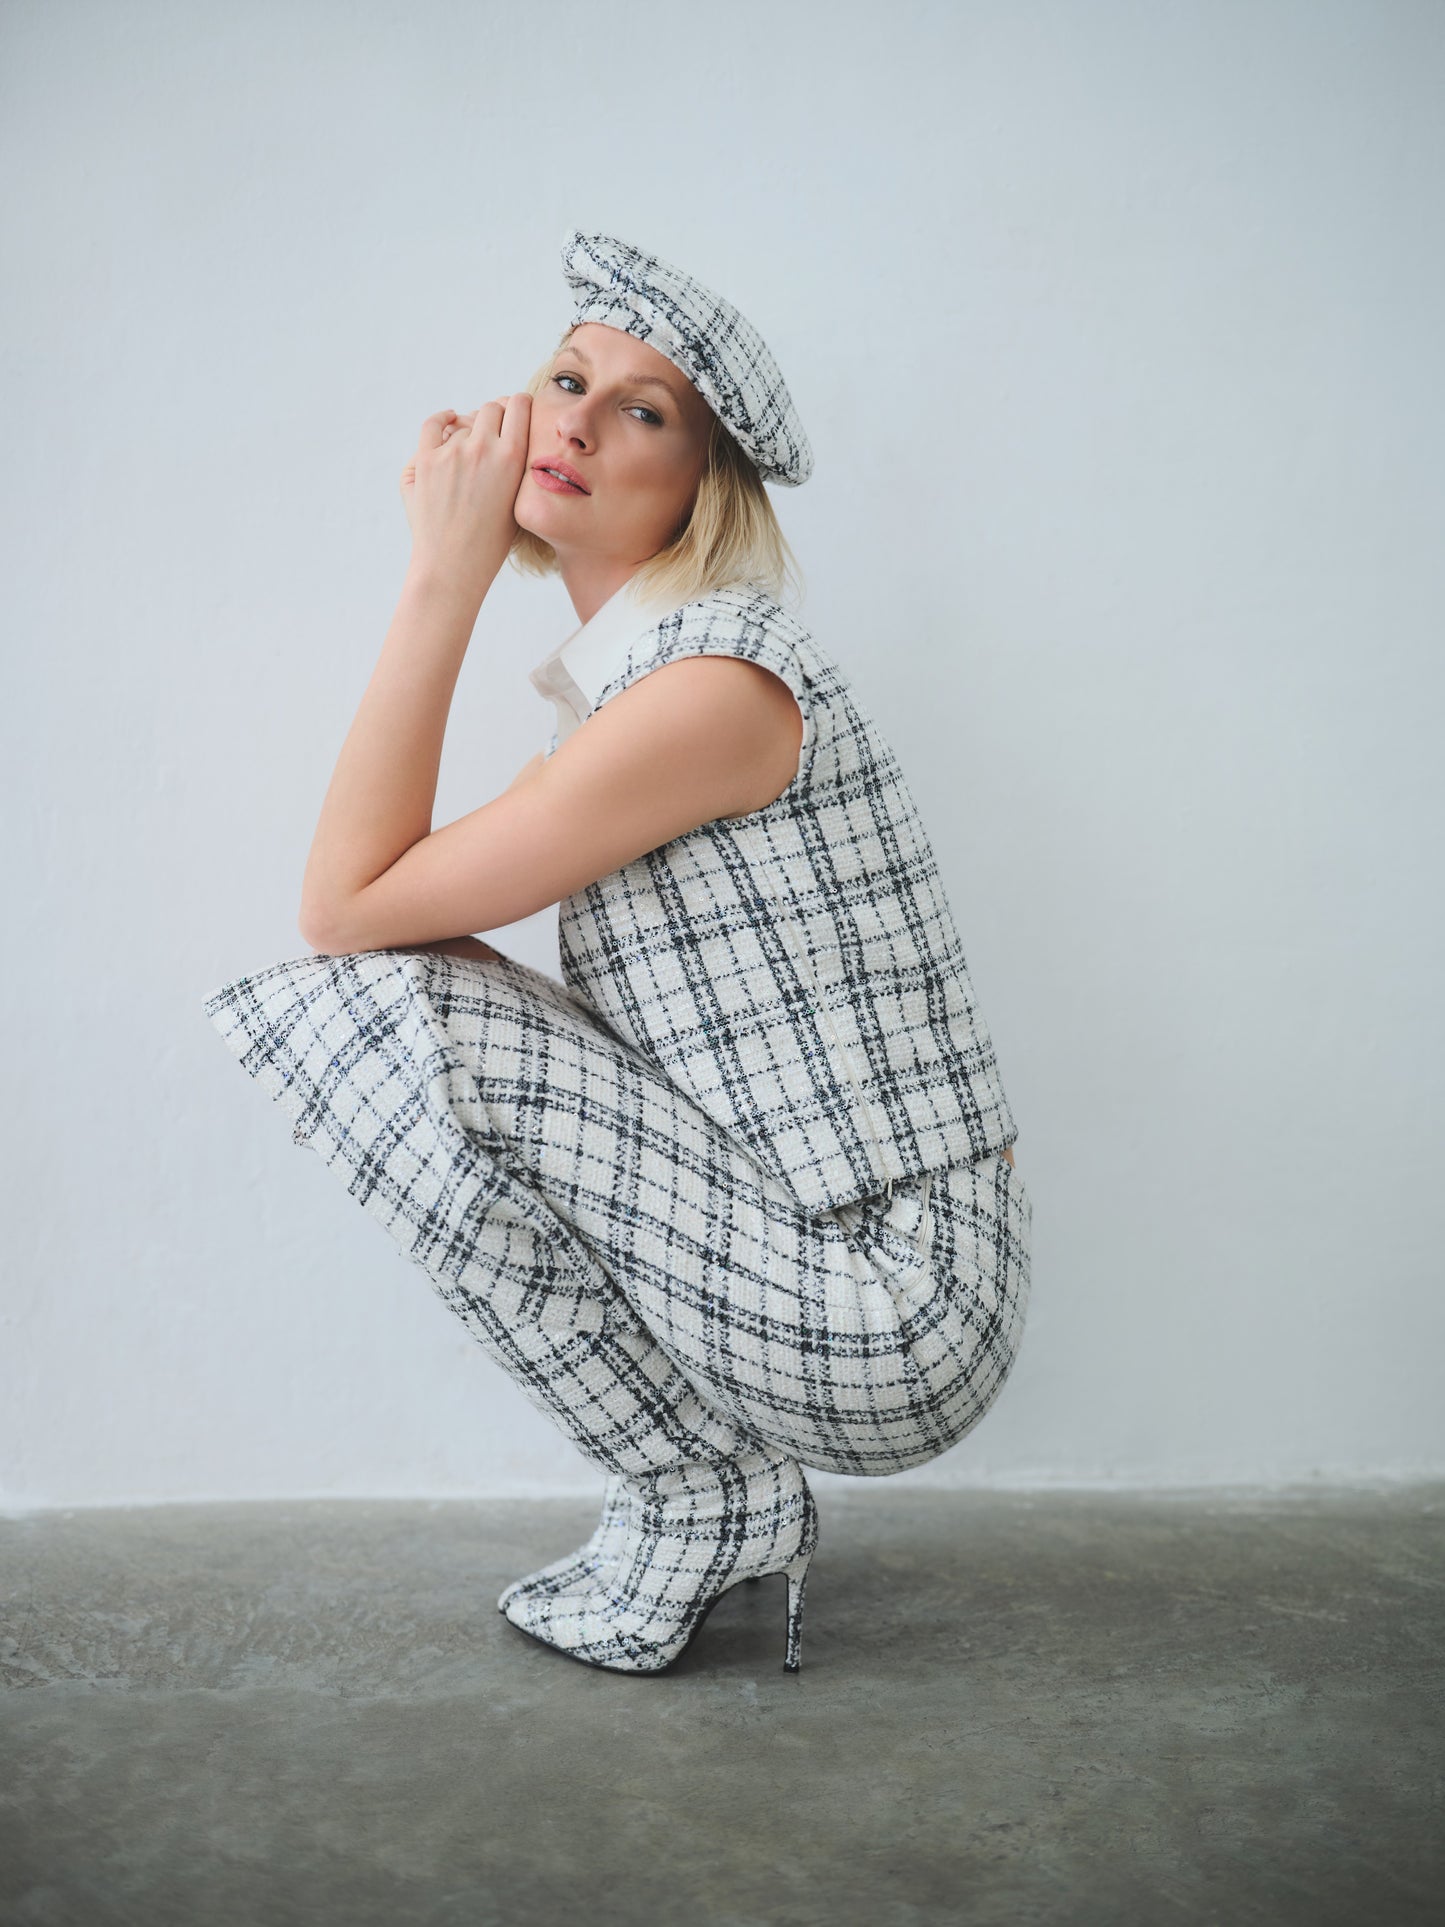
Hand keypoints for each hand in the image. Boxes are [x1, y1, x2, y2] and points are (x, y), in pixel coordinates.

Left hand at [398, 394, 531, 603]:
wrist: (454, 567)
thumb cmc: (490, 544)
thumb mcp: (519, 502)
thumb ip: (517, 466)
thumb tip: (508, 435)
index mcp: (513, 458)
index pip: (518, 404)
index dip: (518, 406)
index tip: (517, 412)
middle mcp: (483, 448)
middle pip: (490, 408)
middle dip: (495, 417)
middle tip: (495, 433)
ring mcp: (452, 453)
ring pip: (464, 423)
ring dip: (469, 431)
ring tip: (471, 453)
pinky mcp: (426, 460)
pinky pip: (434, 424)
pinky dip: (443, 419)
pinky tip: (449, 420)